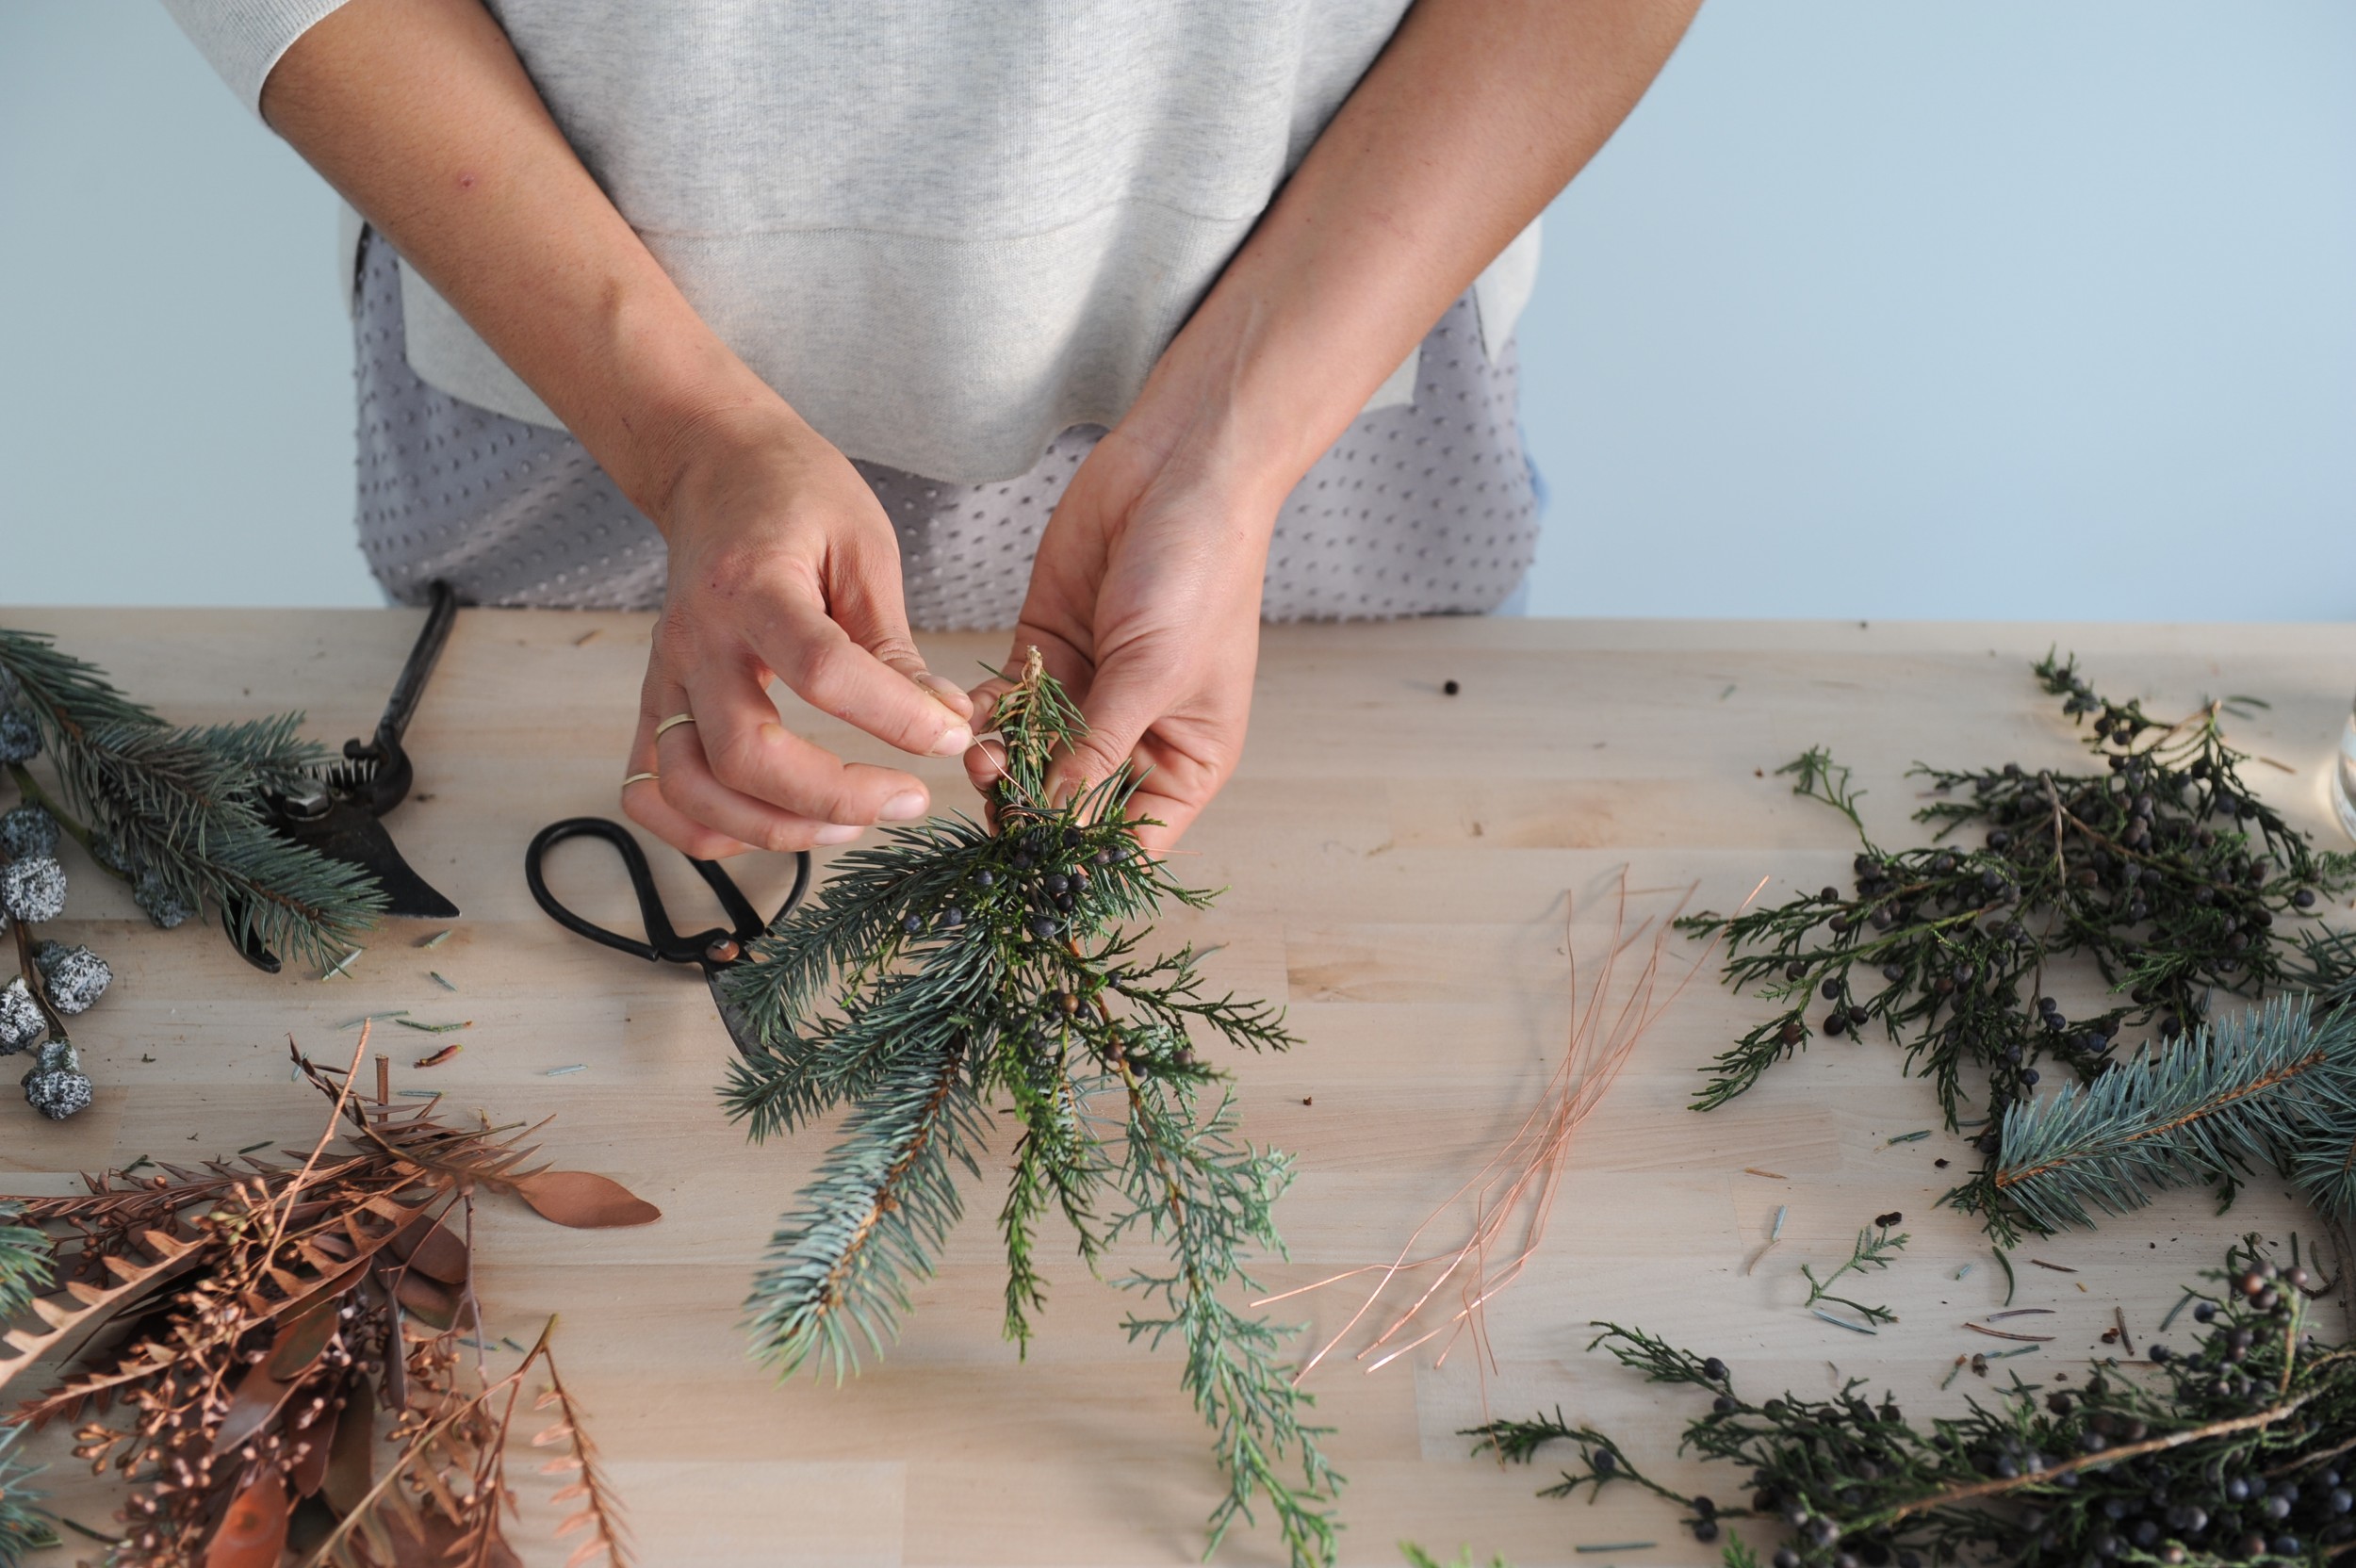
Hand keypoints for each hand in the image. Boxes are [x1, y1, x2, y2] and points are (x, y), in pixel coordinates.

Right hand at [622, 406, 975, 857]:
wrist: (713, 466)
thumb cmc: (796, 495)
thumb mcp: (864, 547)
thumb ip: (895, 645)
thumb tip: (947, 720)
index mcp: (753, 586)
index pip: (821, 670)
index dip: (895, 718)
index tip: (951, 736)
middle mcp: (697, 640)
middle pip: (745, 755)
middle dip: (834, 798)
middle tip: (909, 799)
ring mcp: (666, 677)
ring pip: (689, 791)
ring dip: (771, 830)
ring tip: (847, 823)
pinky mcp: (656, 701)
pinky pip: (651, 792)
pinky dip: (703, 830)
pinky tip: (769, 824)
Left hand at [963, 423, 1279, 853]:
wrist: (1178, 471)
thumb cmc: (1200, 573)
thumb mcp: (1154, 672)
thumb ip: (1099, 750)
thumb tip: (1054, 820)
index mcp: (1186, 758)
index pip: (1132, 841)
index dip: (1086, 865)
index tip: (1036, 881)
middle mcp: (1133, 737)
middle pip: (1071, 808)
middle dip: (1031, 816)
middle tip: (994, 815)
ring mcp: (1086, 695)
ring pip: (1030, 761)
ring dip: (1002, 768)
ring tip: (984, 759)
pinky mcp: (1043, 652)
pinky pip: (1006, 706)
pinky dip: (986, 717)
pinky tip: (973, 719)